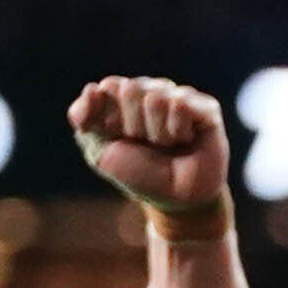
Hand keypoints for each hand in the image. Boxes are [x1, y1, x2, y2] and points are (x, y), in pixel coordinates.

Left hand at [68, 75, 231, 218]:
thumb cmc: (139, 175)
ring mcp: (178, 97)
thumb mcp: (99, 150)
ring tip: (168, 146)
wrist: (176, 201)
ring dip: (158, 133)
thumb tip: (93, 87)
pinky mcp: (205, 107)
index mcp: (123, 98)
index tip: (119, 139)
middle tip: (147, 145)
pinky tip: (185, 140)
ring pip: (155, 97)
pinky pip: (180, 104)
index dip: (111, 119)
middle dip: (134, 126)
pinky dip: (178, 131)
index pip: (109, 87)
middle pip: (131, 88)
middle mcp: (152, 91)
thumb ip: (82, 116)